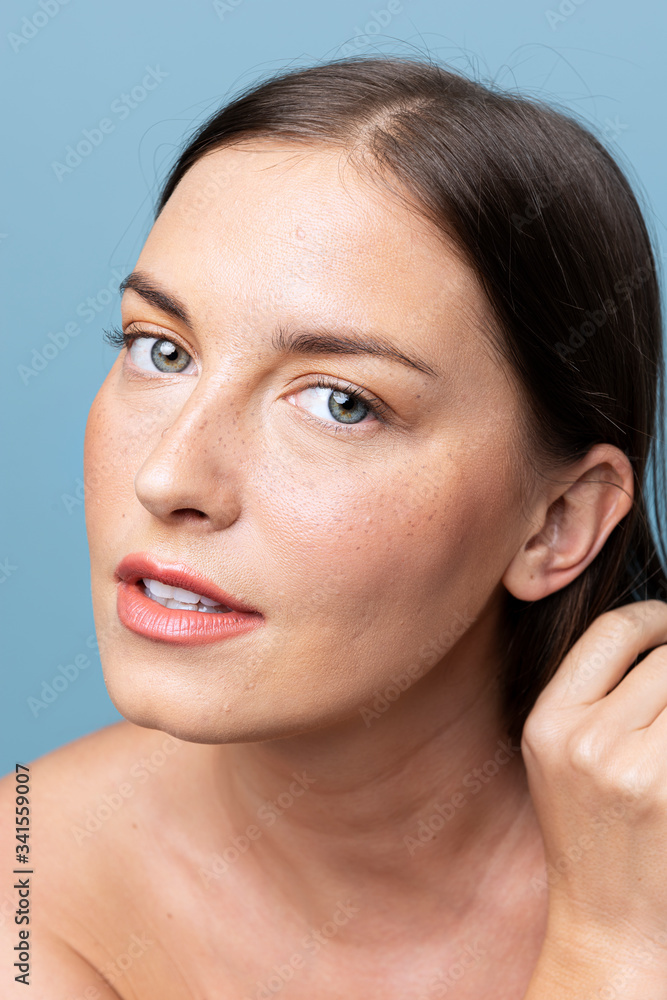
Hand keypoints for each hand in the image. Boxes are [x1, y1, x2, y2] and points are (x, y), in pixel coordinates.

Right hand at [521, 599, 666, 995]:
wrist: (609, 917)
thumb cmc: (588, 830)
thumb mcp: (558, 752)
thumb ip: (593, 692)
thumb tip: (656, 636)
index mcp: (550, 722)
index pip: (613, 631)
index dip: (653, 616)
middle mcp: (587, 742)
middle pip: (665, 659)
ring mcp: (635, 772)